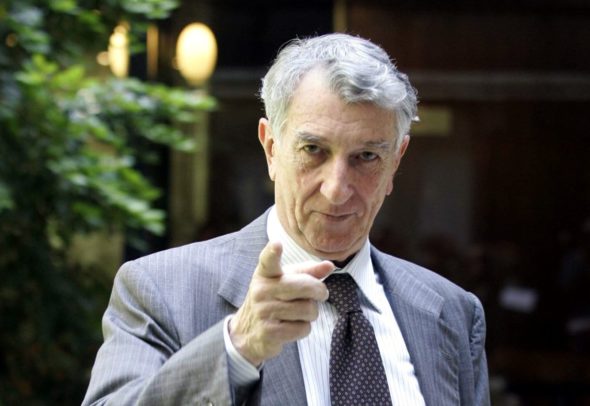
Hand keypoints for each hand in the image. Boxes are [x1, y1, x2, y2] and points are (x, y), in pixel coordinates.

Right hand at [229, 241, 333, 365]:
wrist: (247, 331)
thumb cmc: (273, 300)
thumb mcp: (286, 281)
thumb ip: (308, 272)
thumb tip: (330, 265)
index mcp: (265, 273)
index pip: (268, 261)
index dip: (273, 252)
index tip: (277, 244)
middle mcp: (261, 290)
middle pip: (304, 287)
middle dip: (319, 291)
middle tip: (321, 294)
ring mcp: (264, 312)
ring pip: (307, 309)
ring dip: (311, 313)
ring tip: (300, 313)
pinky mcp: (269, 332)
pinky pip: (303, 328)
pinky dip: (304, 328)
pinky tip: (292, 326)